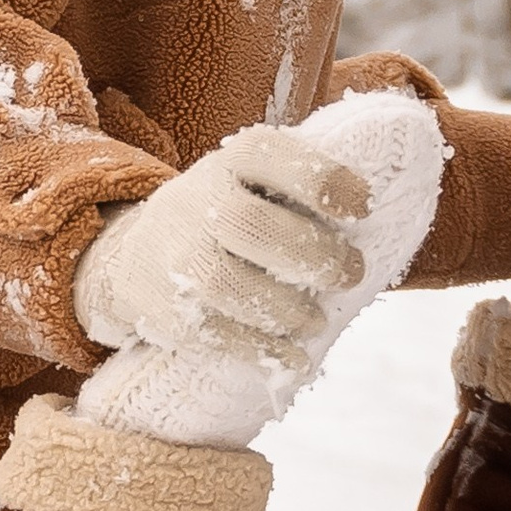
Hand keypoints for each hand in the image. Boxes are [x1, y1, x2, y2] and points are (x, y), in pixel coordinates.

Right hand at [73, 125, 370, 376]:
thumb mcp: (255, 180)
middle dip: (316, 256)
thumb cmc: (227, 214)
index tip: (363, 209)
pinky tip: (294, 356)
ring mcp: (176, 256)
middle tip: (351, 273)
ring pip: (229, 286)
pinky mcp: (167, 311)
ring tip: (315, 320)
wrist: (137, 255)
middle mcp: (196, 201)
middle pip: (250, 226)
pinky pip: (218, 334)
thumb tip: (373, 220)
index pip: (270, 154)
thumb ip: (304, 188)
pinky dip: (266, 350)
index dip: (324, 182)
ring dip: (289, 311)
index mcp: (231, 160)